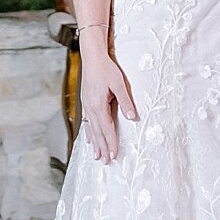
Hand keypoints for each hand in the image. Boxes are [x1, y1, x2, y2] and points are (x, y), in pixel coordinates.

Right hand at [77, 28, 137, 162]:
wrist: (92, 57)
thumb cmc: (106, 68)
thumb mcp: (119, 83)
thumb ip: (125, 101)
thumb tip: (133, 117)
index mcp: (98, 105)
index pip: (106, 129)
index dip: (111, 143)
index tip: (114, 155)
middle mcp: (90, 108)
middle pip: (97, 133)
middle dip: (102, 148)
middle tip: (106, 162)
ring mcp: (86, 106)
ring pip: (91, 129)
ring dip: (95, 143)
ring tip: (97, 156)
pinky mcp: (85, 102)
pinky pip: (87, 122)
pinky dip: (89, 133)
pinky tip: (89, 139)